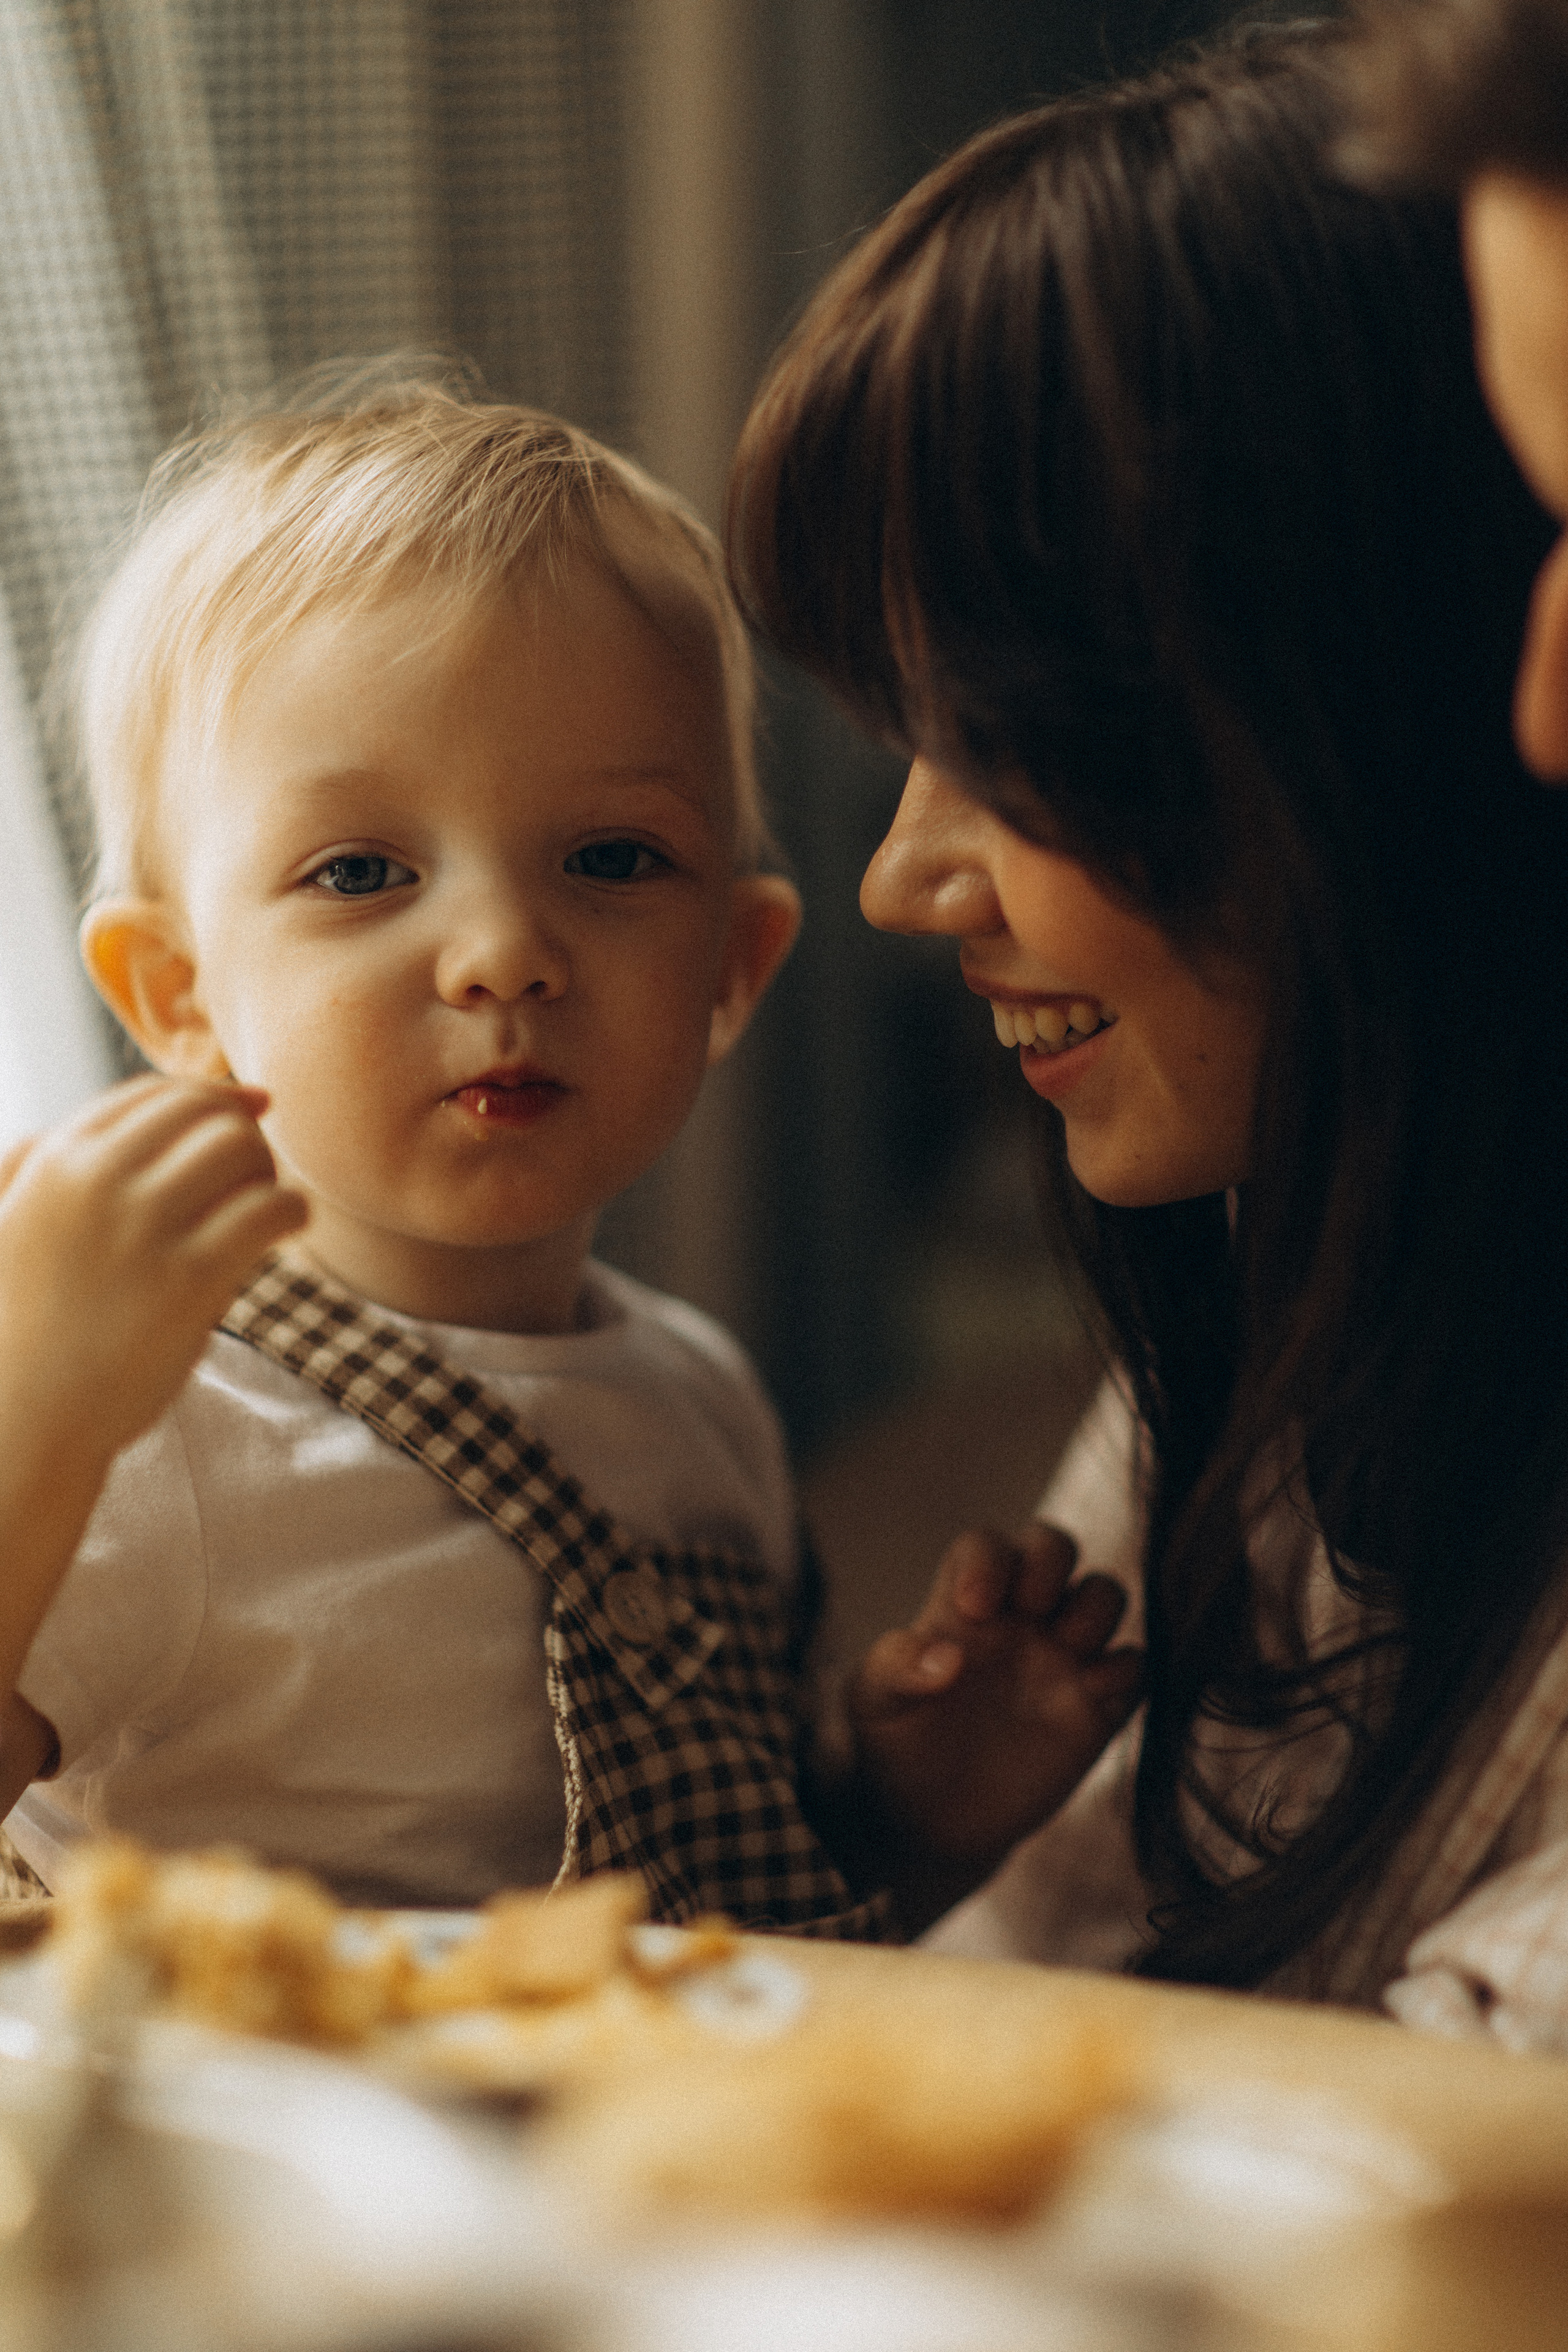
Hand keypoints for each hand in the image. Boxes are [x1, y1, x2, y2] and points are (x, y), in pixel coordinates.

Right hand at [0, 1075, 306, 1469]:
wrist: (23, 1417)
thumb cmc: (17, 1329)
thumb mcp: (6, 1227)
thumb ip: (26, 1170)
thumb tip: (61, 1130)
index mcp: (57, 1160)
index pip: (156, 1094)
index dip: (214, 1098)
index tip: (250, 1109)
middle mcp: (99, 1179)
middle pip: (207, 1115)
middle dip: (244, 1136)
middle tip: (256, 1176)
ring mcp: (145, 1225)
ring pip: (242, 1149)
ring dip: (268, 1173)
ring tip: (265, 1208)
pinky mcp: (191, 1277)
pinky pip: (271, 1209)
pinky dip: (292, 1211)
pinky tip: (288, 1229)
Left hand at [849, 1522, 1143, 1921]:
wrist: (929, 1824)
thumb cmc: (894, 1747)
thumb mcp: (874, 1704)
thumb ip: (898, 1667)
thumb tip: (947, 1654)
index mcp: (962, 1607)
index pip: (986, 1547)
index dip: (988, 1561)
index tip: (975, 1607)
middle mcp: (1018, 1620)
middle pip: (1053, 1547)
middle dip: (1052, 1559)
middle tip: (1033, 1605)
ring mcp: (1061, 1660)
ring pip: (1103, 1595)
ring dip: (1094, 1609)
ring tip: (1068, 1648)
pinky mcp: (1095, 1708)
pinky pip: (1133, 1667)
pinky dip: (1125, 1669)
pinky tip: (1095, 1695)